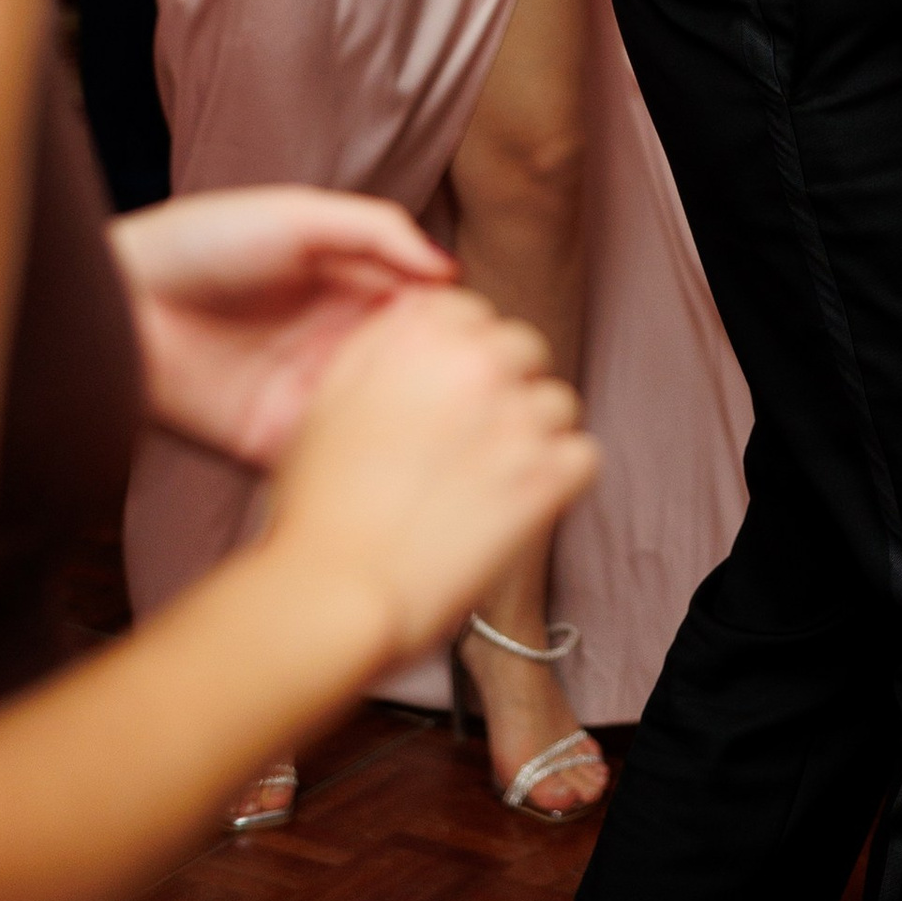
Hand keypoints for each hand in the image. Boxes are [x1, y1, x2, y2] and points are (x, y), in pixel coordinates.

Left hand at [110, 189, 456, 469]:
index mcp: (354, 290)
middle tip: (478, 395)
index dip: (461, 328)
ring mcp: (309, 399)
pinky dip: (363, 467)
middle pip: (415, 374)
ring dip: (415, 431)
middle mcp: (339, 347)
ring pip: (383, 423)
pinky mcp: (273, 444)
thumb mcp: (299, 214)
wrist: (119, 300)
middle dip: (449, 386)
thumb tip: (450, 270)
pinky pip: (330, 463)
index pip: (428, 315)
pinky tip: (391, 461)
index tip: (489, 340)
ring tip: (445, 432)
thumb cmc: (204, 241)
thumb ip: (378, 231)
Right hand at [261, 285, 597, 675]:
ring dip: (532, 436)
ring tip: (489, 480)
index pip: (471, 311)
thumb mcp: (329, 399)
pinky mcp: (546, 476)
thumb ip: (380, 345)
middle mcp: (476, 361)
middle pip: (522, 349)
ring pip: (556, 404)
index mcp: (421, 333)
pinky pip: (582, 456)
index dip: (461, 351)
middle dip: (503, 388)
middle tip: (469, 441)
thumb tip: (418, 313)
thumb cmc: (319, 506)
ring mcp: (516, 417)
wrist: (331, 589)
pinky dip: (559, 480)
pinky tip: (522, 503)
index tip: (448, 390)